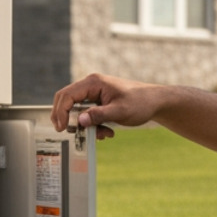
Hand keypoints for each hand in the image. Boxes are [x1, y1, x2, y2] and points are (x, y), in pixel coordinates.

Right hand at [50, 73, 165, 138]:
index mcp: (94, 82)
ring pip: (76, 109)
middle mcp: (91, 85)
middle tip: (67, 132)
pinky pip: (87, 113)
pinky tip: (107, 132)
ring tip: (102, 134)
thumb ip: (99, 116)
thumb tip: (80, 122)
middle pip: (66, 100)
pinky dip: (93, 125)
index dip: (61, 112)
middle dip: (66, 117)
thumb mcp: (120, 111)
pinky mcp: (99, 101)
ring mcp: (94, 93)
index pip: (67, 95)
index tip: (63, 128)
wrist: (155, 102)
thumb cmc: (140, 102)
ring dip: (84, 124)